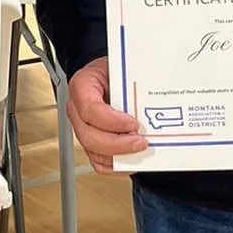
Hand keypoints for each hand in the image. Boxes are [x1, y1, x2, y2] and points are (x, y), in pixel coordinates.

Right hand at [67, 56, 147, 173]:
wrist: (108, 74)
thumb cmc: (114, 69)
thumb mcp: (123, 67)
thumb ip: (133, 81)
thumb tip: (155, 98)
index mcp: (82, 86)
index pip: (90, 109)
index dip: (112, 121)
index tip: (134, 123)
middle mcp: (77, 109)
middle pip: (89, 136)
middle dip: (118, 144)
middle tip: (141, 142)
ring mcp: (81, 127)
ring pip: (94, 152)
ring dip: (120, 156)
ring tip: (140, 150)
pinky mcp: (89, 141)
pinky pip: (98, 162)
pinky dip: (116, 166)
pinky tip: (132, 160)